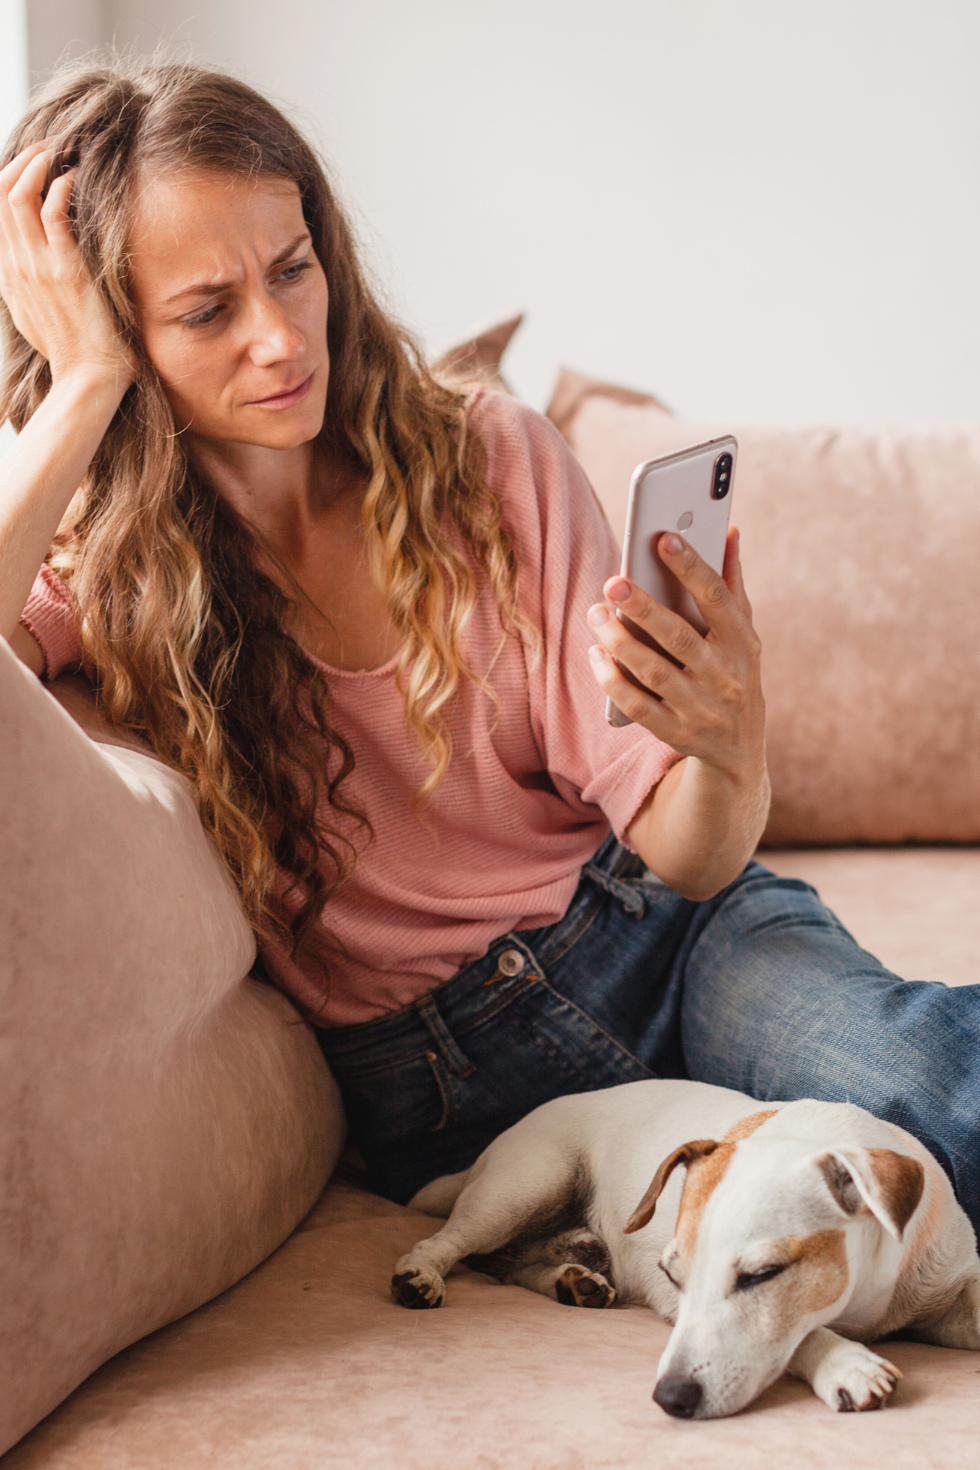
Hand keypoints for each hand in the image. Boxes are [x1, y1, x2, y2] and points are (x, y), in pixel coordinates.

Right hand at [0, 143, 134, 388]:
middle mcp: (15, 266)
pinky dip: (60, 188)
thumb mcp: (37, 316)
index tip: (29, 166)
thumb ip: (30, 287)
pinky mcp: (65, 269)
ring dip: (36, 165)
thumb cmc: (74, 351)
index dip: (6, 180)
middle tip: (45, 147)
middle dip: (20, 162)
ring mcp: (37, 267)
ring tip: (56, 153)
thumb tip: (35, 269)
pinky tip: (73, 180)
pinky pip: (53, 213)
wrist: (88, 379)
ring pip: (17, 196)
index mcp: (7, 276)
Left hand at [587, 527, 764, 784]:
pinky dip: (613, 681)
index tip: (663, 538)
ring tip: (596, 613)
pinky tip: (596, 654)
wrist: (739, 746)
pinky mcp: (676, 732)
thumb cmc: (734, 671)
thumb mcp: (742, 632)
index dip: (692, 567)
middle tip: (612, 582)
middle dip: (644, 608)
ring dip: (621, 642)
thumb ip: (731, 584)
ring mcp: (699, 707)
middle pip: (679, 637)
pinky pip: (638, 706)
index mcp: (742, 642)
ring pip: (654, 673)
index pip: (717, 599)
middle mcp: (723, 676)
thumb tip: (730, 530)